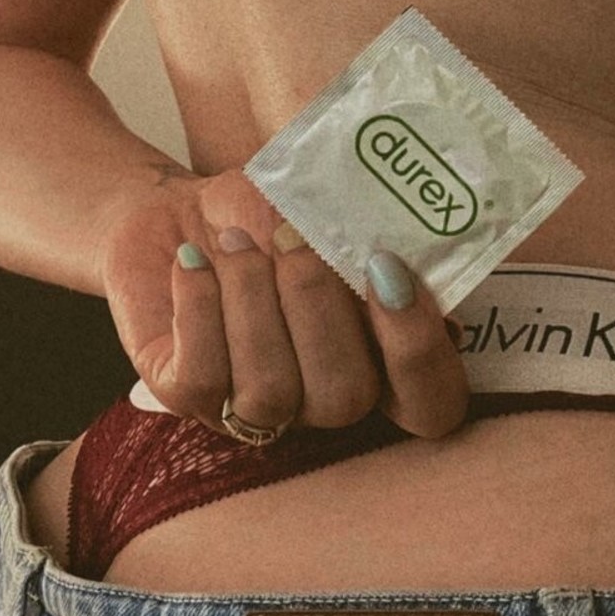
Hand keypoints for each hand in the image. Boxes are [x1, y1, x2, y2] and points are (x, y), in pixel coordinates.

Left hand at [98, 167, 469, 439]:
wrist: (183, 211)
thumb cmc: (267, 213)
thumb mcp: (317, 207)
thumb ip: (357, 235)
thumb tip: (377, 243)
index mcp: (378, 359)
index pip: (431, 403)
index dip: (418, 350)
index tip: (385, 264)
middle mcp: (322, 398)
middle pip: (346, 399)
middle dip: (317, 307)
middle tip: (290, 237)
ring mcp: (255, 408)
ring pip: (269, 395)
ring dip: (252, 301)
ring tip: (233, 240)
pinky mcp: (187, 399)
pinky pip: (201, 382)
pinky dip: (200, 311)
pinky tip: (193, 262)